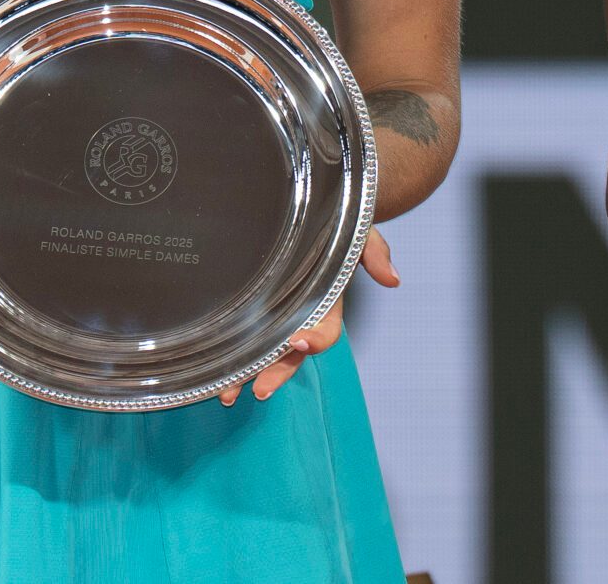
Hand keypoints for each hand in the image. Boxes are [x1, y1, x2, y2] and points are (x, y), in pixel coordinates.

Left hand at [218, 227, 399, 405]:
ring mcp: (279, 318)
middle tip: (261, 389)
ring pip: (266, 355)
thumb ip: (374, 253)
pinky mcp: (257, 312)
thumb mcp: (358, 234)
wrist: (313, 213)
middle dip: (276, 373)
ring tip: (226, 395)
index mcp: (327, 305)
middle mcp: (303, 318)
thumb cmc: (337, 227)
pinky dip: (233, 359)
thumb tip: (392, 279)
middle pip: (291, 355)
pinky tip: (214, 375)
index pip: (325, 332)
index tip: (297, 341)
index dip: (314, 340)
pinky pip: (247, 340)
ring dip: (248, 376)